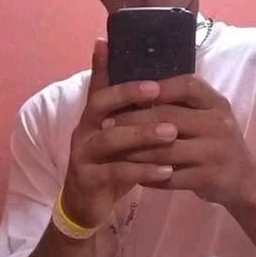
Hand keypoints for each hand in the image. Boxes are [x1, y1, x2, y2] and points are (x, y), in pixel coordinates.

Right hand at [62, 40, 178, 227]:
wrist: (85, 206)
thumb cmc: (107, 164)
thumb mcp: (115, 134)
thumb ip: (124, 108)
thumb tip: (143, 76)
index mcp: (92, 117)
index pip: (99, 86)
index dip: (108, 68)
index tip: (121, 51)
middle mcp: (84, 131)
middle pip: (100, 105)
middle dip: (128, 95)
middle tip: (159, 91)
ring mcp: (83, 156)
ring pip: (110, 140)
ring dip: (142, 135)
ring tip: (172, 133)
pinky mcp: (89, 181)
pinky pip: (117, 173)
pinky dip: (143, 171)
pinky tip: (167, 171)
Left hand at [106, 74, 255, 209]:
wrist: (245, 180)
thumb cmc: (216, 142)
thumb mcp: (209, 115)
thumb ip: (183, 102)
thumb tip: (139, 83)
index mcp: (216, 104)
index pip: (187, 86)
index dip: (158, 87)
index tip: (128, 90)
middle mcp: (218, 125)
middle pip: (168, 118)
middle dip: (133, 120)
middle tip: (105, 122)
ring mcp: (214, 153)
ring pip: (165, 150)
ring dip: (135, 151)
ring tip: (112, 149)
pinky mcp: (207, 178)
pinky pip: (170, 177)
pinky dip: (148, 176)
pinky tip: (131, 174)